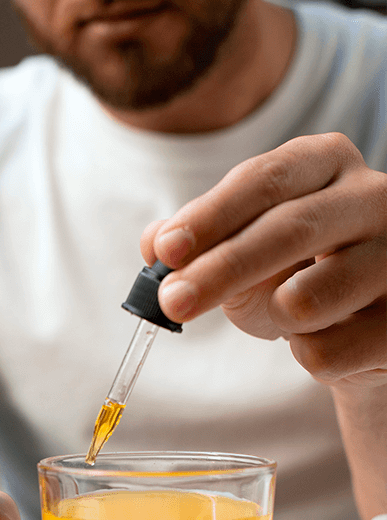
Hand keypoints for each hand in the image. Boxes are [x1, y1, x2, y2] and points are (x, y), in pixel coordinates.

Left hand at [140, 133, 386, 391]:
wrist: (366, 327)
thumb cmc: (297, 275)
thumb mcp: (242, 248)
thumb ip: (197, 240)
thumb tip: (154, 242)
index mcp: (325, 163)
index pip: (264, 180)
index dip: (211, 216)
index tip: (167, 251)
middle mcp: (375, 197)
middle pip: (290, 230)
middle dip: (221, 270)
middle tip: (173, 302)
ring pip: (307, 300)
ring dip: (272, 318)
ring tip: (286, 313)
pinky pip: (328, 354)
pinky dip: (307, 357)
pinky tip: (328, 339)